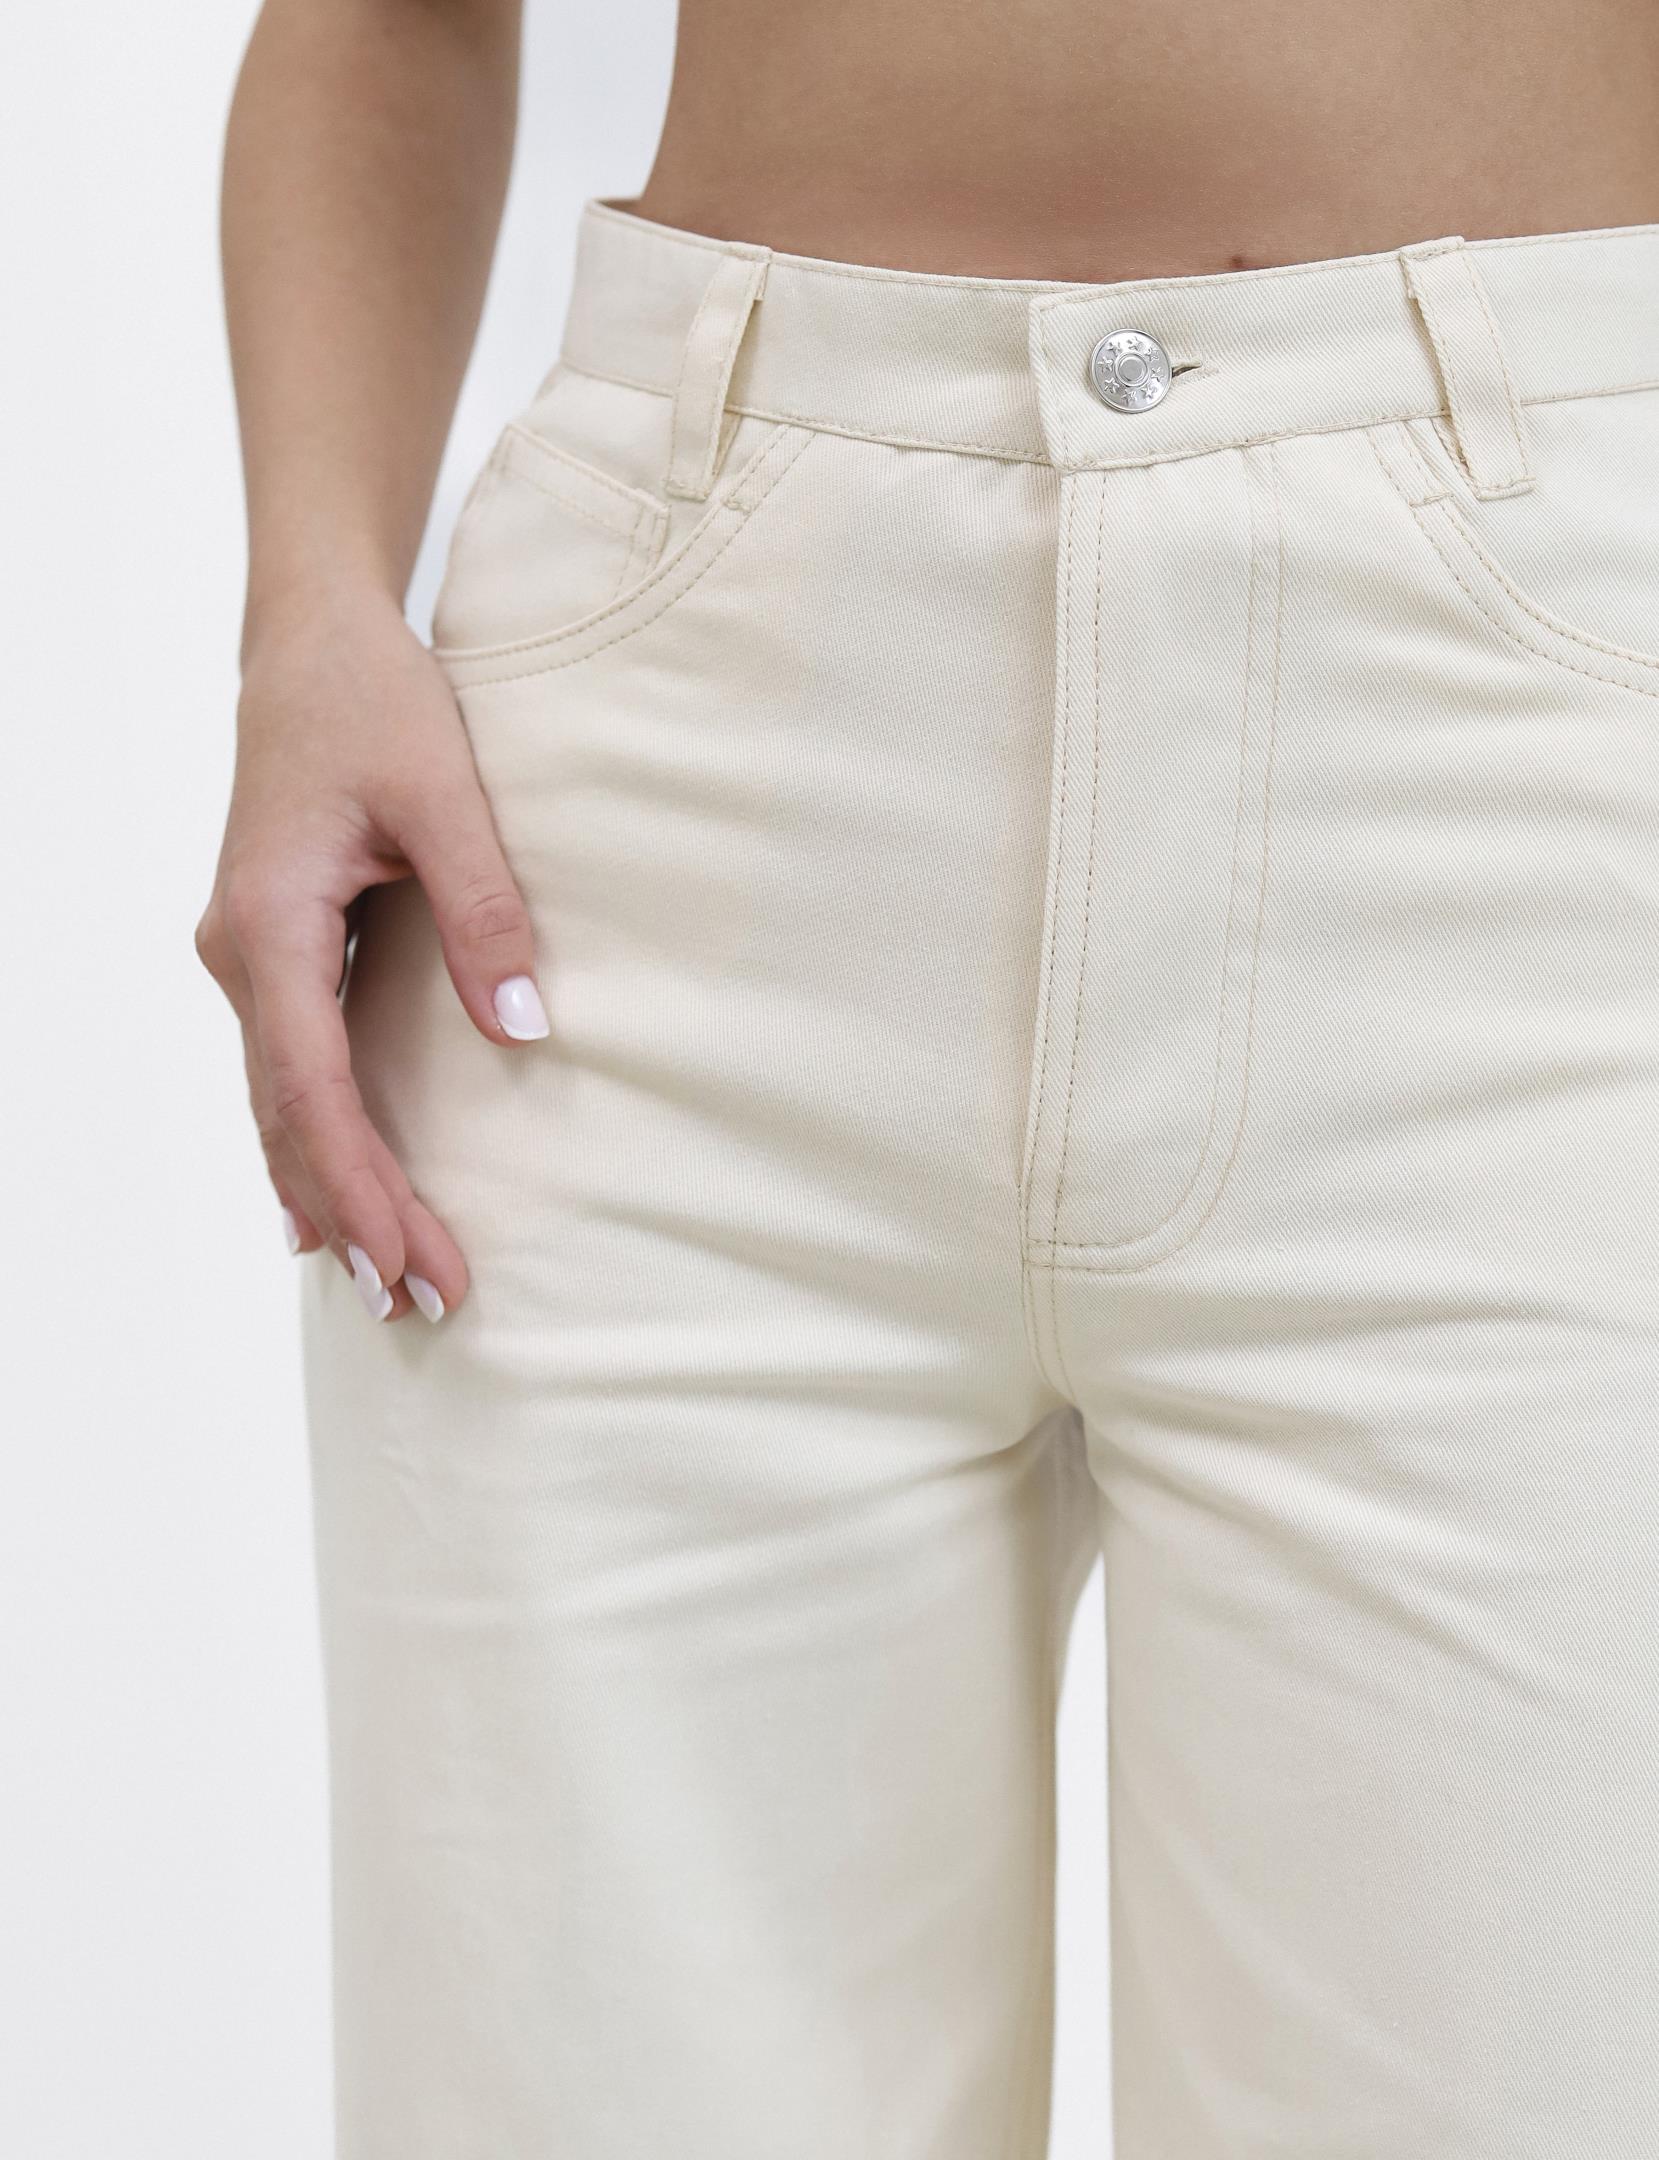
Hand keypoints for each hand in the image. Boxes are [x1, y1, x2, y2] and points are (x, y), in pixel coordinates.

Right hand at [197, 581, 544, 1323]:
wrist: (310, 640)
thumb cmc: (373, 701)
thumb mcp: (444, 796)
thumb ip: (485, 913)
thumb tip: (525, 1033)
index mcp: (269, 923)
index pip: (313, 1087)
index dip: (359, 1182)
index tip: (405, 1258)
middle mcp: (240, 954)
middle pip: (290, 1117)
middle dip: (352, 1212)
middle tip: (417, 1301)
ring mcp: (247, 956)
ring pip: (279, 1104)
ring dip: (330, 1190)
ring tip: (381, 1277)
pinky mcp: (271, 951)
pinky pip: (286, 1070)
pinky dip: (311, 1140)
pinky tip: (327, 1201)